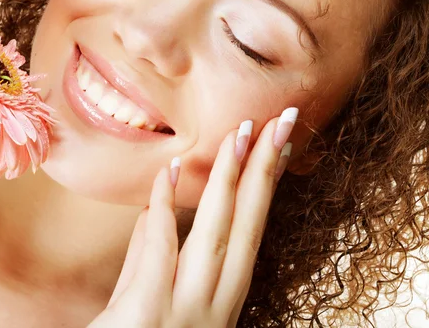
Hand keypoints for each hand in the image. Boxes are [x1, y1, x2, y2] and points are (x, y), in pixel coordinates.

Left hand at [88, 108, 297, 327]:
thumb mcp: (152, 297)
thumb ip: (154, 253)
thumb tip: (158, 203)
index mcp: (223, 298)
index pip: (251, 232)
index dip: (266, 187)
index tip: (278, 146)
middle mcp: (216, 303)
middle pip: (246, 226)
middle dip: (265, 171)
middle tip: (281, 122)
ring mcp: (186, 309)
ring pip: (216, 234)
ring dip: (230, 181)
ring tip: (242, 135)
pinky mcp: (148, 312)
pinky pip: (159, 250)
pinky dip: (163, 208)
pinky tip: (170, 171)